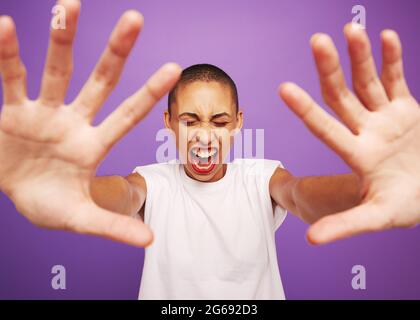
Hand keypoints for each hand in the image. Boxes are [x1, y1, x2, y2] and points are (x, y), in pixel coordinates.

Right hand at [0, 0, 180, 246]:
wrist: (12, 192)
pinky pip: (10, 78)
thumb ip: (113, 226)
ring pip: (56, 71)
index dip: (149, 93)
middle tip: (134, 18)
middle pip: (100, 82)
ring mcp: (43, 112)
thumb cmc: (49, 202)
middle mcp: (73, 121)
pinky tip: (3, 26)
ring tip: (69, 4)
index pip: (128, 115)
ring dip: (63, 39)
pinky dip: (7, 56)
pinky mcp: (11, 111)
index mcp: (94, 144)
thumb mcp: (81, 217)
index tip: (174, 66)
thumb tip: (150, 241)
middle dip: (116, 52)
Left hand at [279, 23, 419, 243]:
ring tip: (351, 29)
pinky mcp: (407, 109)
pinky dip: (393, 59)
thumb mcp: (378, 216)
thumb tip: (310, 240)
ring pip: (368, 81)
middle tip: (316, 42)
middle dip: (330, 70)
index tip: (284, 89)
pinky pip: (398, 79)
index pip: (325, 128)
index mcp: (357, 154)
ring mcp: (386, 118)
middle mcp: (366, 131)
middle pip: (342, 96)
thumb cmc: (405, 207)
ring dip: (360, 56)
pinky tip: (386, 37)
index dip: (306, 110)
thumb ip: (346, 225)